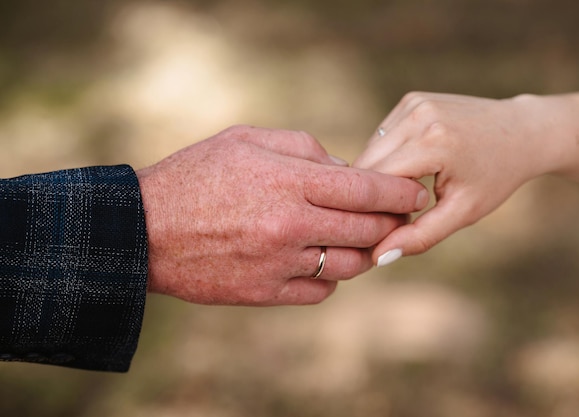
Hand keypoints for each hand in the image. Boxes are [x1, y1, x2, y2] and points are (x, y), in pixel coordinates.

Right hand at [137, 125, 427, 305]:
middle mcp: (290, 225)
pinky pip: (321, 290)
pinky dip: (332, 276)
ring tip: (363, 239)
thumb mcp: (246, 140)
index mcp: (288, 182)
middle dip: (391, 222)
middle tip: (397, 217)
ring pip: (350, 265)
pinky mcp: (266, 293)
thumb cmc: (196, 176)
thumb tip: (347, 168)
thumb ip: (304, 148)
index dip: (400, 193)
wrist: (144, 230)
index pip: (367, 189)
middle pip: (367, 230)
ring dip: (365, 252)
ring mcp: (280, 263)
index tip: (415, 194)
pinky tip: (323, 260)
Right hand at [353, 92, 552, 263]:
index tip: (385, 226)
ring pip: (370, 149)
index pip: (377, 182)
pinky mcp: (411, 99)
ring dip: (378, 175)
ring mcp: (413, 103)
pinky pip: (382, 135)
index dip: (376, 208)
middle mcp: (419, 116)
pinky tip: (412, 168)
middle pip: (368, 164)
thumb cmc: (496, 177)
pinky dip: (387, 156)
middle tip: (395, 213)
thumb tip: (379, 257)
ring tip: (407, 192)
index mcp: (434, 143)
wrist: (523, 132)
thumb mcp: (463, 212)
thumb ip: (420, 236)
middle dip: (373, 193)